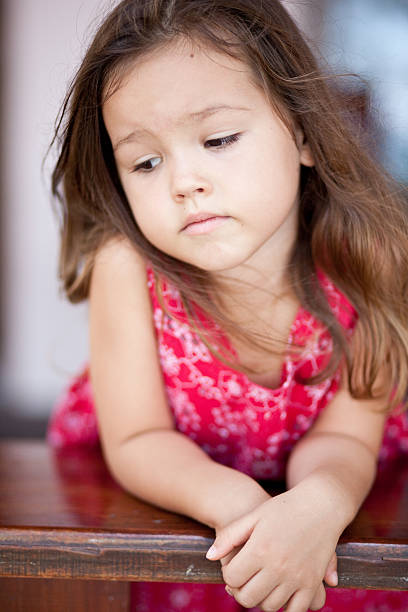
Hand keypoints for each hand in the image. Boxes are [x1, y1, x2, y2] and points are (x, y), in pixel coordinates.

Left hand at [206, 485, 342, 610]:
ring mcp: (297, 577)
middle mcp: (278, 567)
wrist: (321, 504)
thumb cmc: (284, 507)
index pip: (232, 578)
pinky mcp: (313, 583)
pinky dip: (286, 607)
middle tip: (245, 578)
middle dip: (241, 590)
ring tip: (262, 582)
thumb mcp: (254, 516)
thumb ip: (230, 536)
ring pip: (269, 606)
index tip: (235, 565)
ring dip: (261, 598)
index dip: (229, 574)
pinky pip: (296, 610)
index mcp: (260, 549)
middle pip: (248, 597)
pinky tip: (280, 592)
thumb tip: (209, 557)